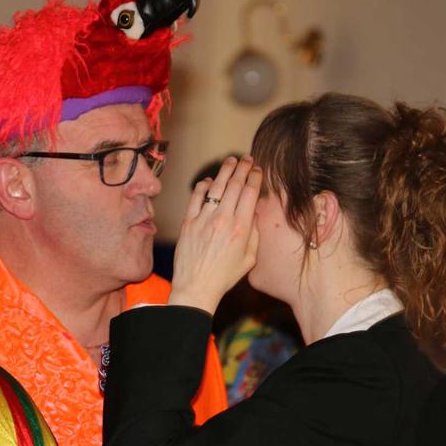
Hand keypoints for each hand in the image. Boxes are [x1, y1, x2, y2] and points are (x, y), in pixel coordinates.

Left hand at [170, 156, 261, 313]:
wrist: (196, 287)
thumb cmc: (224, 276)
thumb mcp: (249, 258)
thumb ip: (254, 233)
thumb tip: (253, 211)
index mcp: (241, 229)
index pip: (250, 194)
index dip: (254, 178)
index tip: (257, 170)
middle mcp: (223, 220)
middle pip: (234, 185)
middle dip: (242, 168)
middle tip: (247, 159)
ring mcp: (204, 219)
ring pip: (216, 187)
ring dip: (224, 171)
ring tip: (231, 161)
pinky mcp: (188, 222)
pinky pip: (196, 197)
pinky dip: (203, 186)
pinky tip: (208, 181)